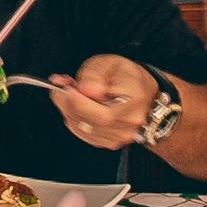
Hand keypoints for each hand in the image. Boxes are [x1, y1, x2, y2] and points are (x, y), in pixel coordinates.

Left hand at [47, 54, 166, 150]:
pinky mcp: (111, 142)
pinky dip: (74, 119)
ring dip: (69, 110)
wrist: (143, 93)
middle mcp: (130, 122)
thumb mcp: (109, 63)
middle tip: (62, 86)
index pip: (102, 113)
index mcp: (135, 99)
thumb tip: (85, 90)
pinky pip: (83, 134)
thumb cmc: (125, 76)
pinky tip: (77, 106)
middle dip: (68, 103)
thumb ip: (95, 74)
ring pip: (82, 128)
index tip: (67, 86)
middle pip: (89, 122)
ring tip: (73, 93)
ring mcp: (122, 136)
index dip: (78, 102)